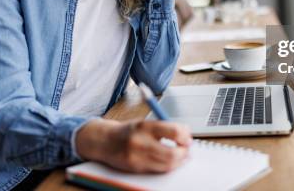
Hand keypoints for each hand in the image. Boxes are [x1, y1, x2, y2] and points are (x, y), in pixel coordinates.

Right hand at [75, 119, 191, 172]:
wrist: (105, 141)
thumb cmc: (128, 131)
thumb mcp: (145, 123)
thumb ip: (164, 127)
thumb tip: (186, 134)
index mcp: (145, 126)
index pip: (173, 131)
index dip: (185, 136)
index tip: (187, 137)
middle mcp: (141, 142)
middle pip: (173, 153)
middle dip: (184, 152)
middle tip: (188, 148)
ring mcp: (137, 157)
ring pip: (167, 165)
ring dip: (179, 161)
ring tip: (182, 155)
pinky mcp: (136, 168)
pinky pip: (158, 170)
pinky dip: (168, 166)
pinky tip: (170, 161)